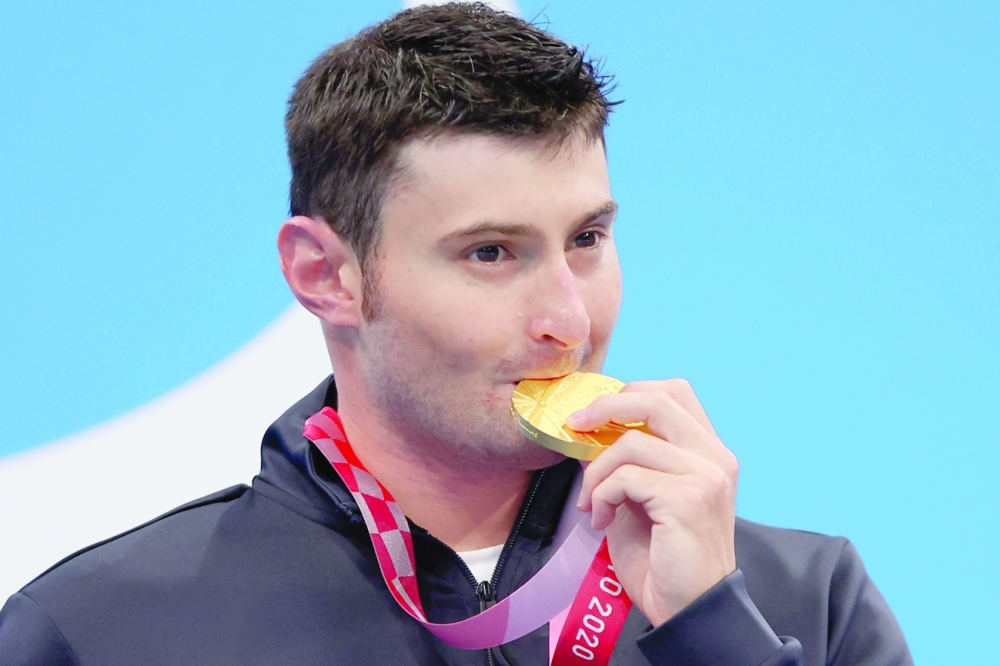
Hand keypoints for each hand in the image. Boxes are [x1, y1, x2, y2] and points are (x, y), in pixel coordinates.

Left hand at [569, 379, 738, 626]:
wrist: (687, 610)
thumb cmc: (663, 558)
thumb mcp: (641, 498)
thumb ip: (627, 462)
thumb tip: (586, 431)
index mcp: (709, 452)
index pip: (675, 393)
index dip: (630, 393)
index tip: (595, 412)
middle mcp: (714, 459)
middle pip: (657, 400)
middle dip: (606, 407)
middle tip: (575, 425)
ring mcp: (705, 477)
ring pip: (631, 443)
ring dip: (596, 472)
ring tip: (590, 503)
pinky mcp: (688, 500)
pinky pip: (626, 477)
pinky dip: (602, 495)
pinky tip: (601, 519)